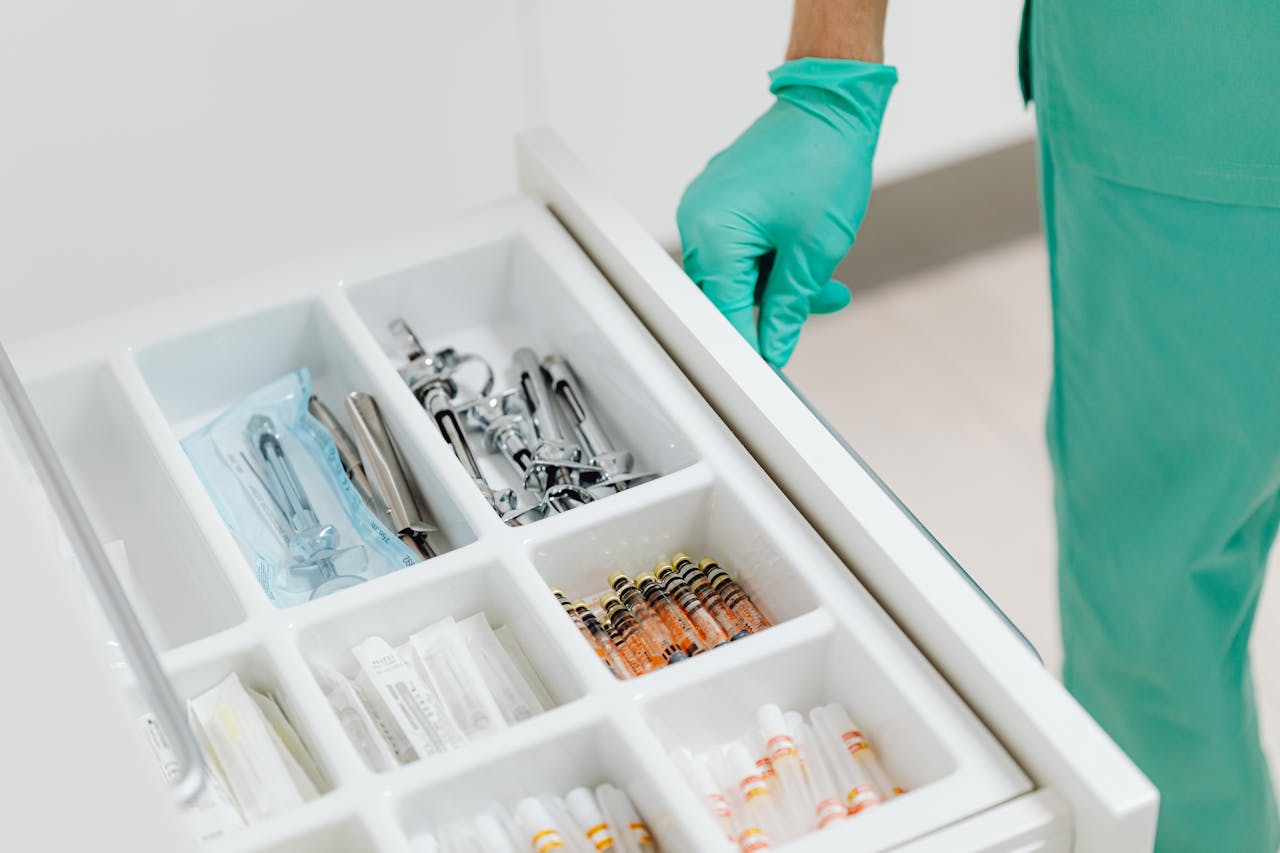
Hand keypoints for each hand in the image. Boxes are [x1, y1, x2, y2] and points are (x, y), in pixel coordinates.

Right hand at [677, 58, 895, 366]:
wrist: (831, 103)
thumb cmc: (824, 162)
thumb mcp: (813, 250)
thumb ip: (787, 306)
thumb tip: (773, 349)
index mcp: (714, 234)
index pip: (723, 312)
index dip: (748, 347)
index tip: (765, 375)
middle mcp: (698, 219)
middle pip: (724, 293)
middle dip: (772, 307)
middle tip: (820, 304)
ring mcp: (705, 206)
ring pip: (735, 272)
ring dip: (777, 281)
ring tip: (826, 277)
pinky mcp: (719, 198)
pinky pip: (737, 245)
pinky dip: (770, 257)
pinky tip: (804, 254)